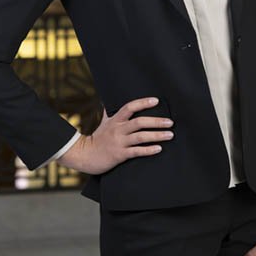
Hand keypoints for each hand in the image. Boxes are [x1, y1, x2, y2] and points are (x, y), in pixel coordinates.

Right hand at [58, 97, 173, 174]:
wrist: (85, 155)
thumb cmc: (97, 138)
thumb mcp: (104, 122)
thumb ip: (110, 112)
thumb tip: (109, 99)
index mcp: (115, 120)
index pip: (130, 107)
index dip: (143, 103)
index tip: (156, 101)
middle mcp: (118, 130)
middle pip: (139, 122)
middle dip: (156, 121)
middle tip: (170, 122)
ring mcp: (119, 142)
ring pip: (141, 137)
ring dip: (157, 135)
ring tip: (170, 135)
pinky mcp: (120, 155)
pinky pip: (137, 152)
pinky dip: (148, 150)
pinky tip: (159, 149)